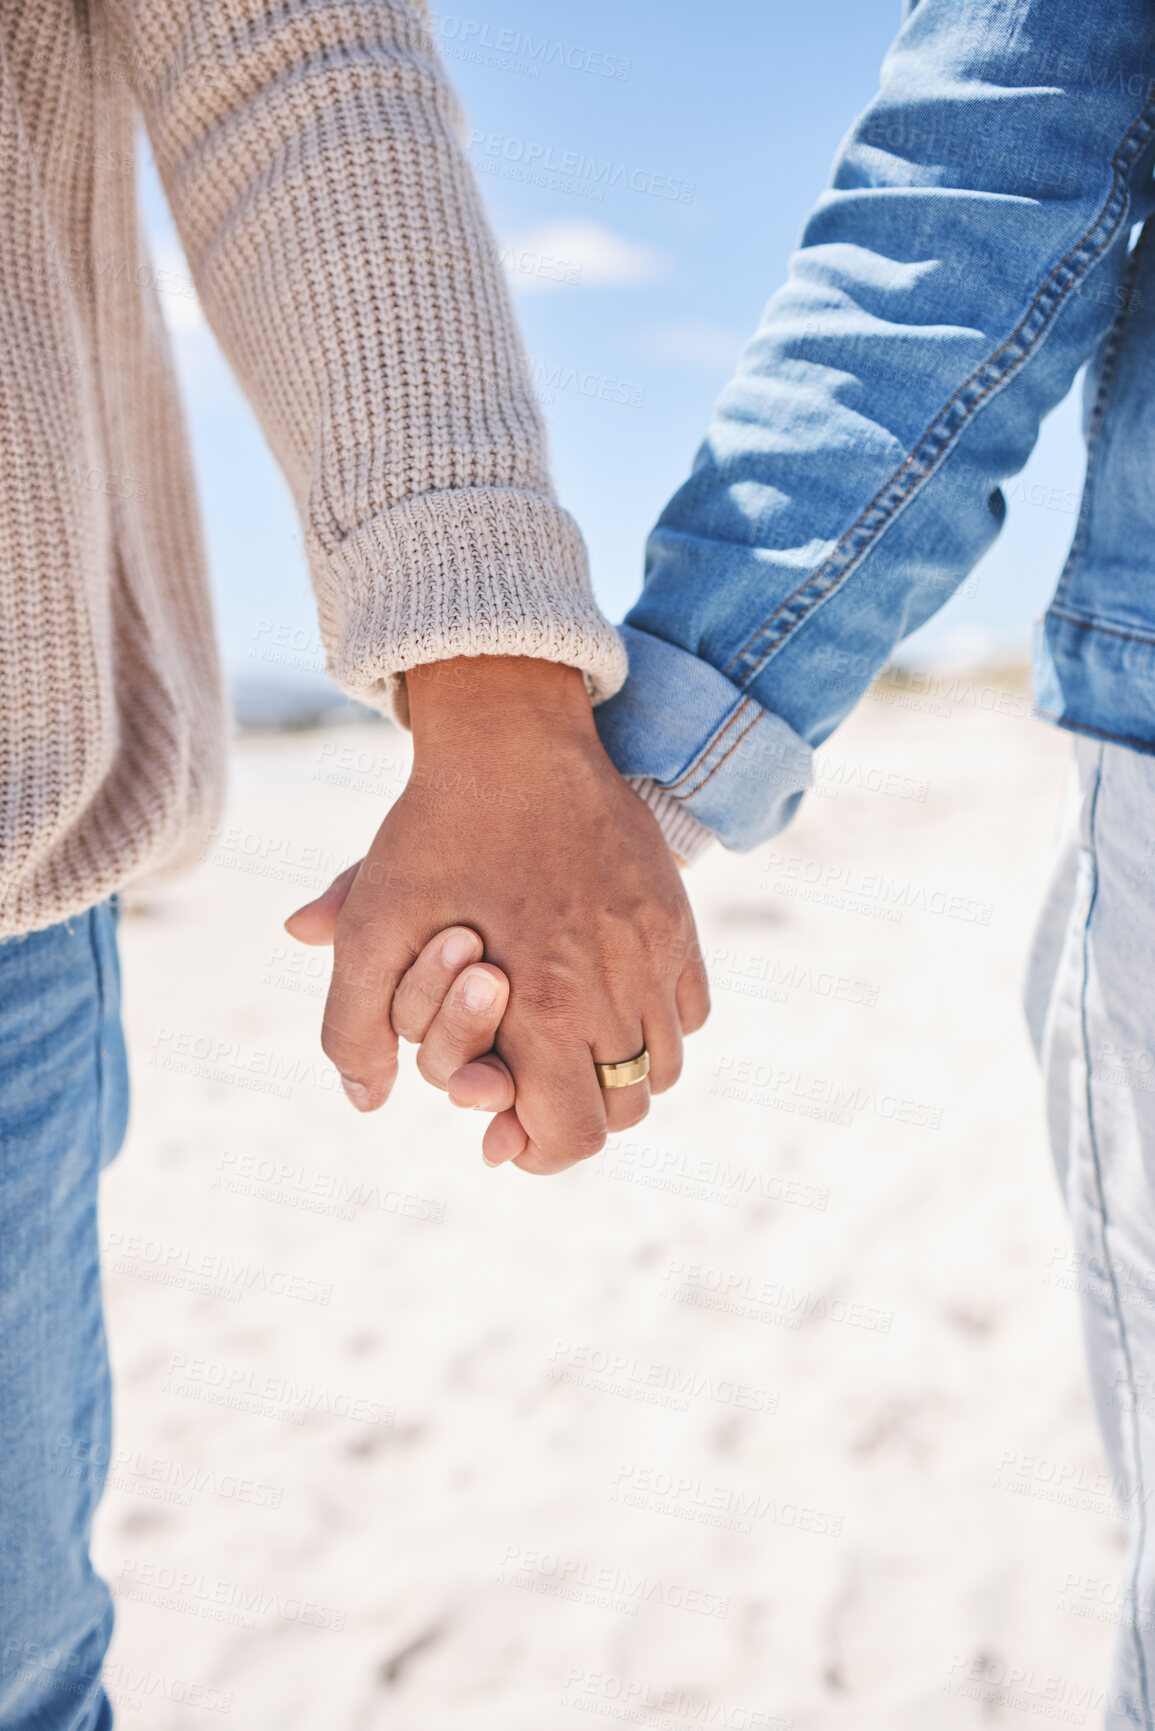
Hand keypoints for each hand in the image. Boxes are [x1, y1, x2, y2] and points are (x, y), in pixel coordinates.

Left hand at [287, 656, 709, 1174]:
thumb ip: (352, 1027)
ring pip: (662, 1068)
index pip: (572, 1138)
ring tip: (568, 1044)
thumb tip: (367, 1102)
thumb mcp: (369, 928)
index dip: (535, 1150)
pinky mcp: (676, 918)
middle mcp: (614, 992)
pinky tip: (607, 998)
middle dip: (574, 1115)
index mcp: (543, 1009)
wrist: (511, 736)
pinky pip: (689, 1009)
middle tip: (531, 1086)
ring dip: (616, 1074)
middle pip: (622, 1113)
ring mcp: (655, 954)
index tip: (502, 1129)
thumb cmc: (433, 832)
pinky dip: (655, 1025)